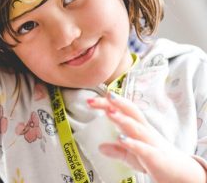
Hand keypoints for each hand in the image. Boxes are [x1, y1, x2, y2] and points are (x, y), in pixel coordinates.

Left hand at [88, 93, 205, 182]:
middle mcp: (145, 131)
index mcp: (139, 127)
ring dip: (122, 119)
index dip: (109, 103)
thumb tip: (100, 147)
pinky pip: (143, 148)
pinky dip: (132, 143)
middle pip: (130, 112)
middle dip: (114, 103)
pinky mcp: (155, 157)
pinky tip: (121, 139)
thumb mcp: (133, 155)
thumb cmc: (155, 160)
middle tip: (96, 99)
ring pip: (136, 127)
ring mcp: (150, 142)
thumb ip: (117, 150)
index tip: (91, 99)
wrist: (182, 175)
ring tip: (108, 112)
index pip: (123, 110)